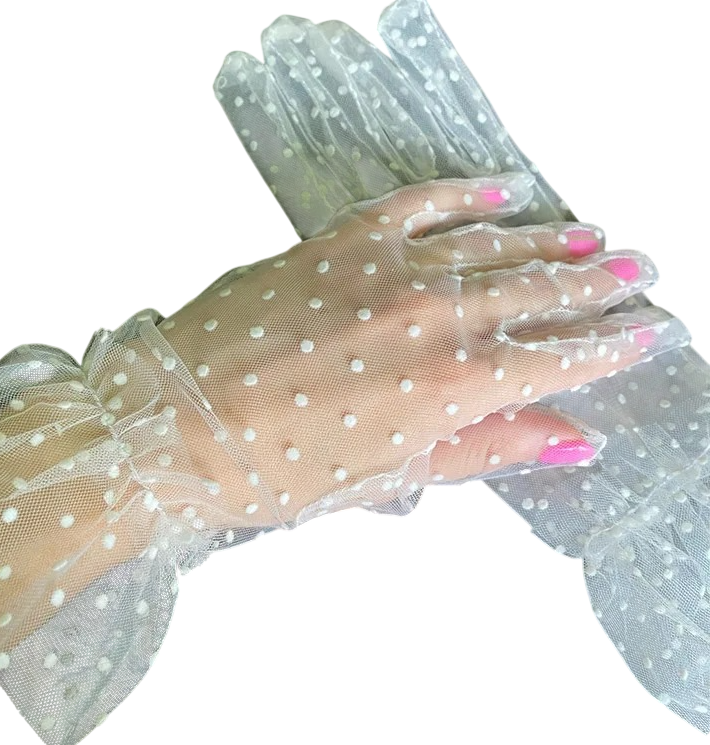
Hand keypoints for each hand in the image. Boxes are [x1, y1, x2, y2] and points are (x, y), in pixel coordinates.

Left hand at [157, 172, 686, 528]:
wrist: (175, 424)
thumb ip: (484, 450)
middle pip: (535, 295)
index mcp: (446, 386)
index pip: (554, 359)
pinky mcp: (337, 242)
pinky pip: (419, 205)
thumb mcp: (390, 478)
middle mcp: (427, 316)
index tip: (642, 335)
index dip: (607, 348)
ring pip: (490, 246)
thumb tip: (565, 440)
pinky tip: (504, 193)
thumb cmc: (272, 469)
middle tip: (635, 277)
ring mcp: (383, 270)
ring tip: (591, 240)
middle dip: (594, 288)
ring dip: (548, 243)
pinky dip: (465, 195)